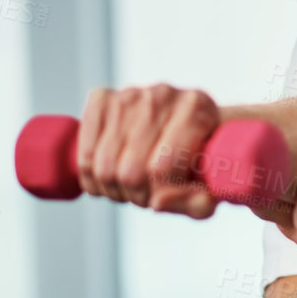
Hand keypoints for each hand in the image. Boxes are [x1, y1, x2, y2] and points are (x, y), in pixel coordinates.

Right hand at [76, 84, 223, 217]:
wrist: (189, 123)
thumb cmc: (203, 158)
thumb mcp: (213, 186)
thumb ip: (197, 202)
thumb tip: (157, 203)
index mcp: (198, 109)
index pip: (161, 169)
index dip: (159, 194)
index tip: (165, 196)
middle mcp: (163, 95)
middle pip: (130, 171)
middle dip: (136, 195)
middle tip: (146, 194)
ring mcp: (130, 94)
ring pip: (103, 166)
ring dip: (112, 189)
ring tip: (130, 186)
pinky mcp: (102, 99)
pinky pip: (82, 153)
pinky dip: (90, 175)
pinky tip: (109, 174)